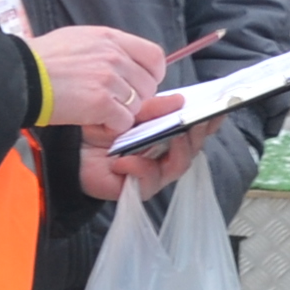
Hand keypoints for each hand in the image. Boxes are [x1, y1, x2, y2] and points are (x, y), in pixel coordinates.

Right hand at [29, 25, 167, 137]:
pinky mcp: (101, 103)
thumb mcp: (78, 39)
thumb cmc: (42, 59)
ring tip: (98, 111)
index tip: (141, 84)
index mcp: (111, 39)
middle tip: (113, 103)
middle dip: (135, 98)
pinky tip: (95, 121)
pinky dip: (112, 127)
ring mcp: (109, 80)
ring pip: (136, 105)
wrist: (21, 75)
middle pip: (148, 85)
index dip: (153, 74)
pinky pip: (123, 121)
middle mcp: (114, 56)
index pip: (154, 56)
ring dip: (120, 113)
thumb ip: (106, 48)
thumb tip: (123, 61)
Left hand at [79, 111, 208, 199]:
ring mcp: (154, 173)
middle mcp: (165, 154)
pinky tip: (124, 159)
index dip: (209, 121)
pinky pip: (149, 180)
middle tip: (197, 121)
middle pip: (193, 148)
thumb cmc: (100, 128)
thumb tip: (180, 100)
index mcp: (166, 133)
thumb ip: (152, 108)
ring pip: (178, 165)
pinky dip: (139, 167)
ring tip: (175, 136)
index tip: (218, 110)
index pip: (194, 128)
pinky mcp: (137, 189)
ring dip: (178, 150)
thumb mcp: (127, 110)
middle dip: (198, 134)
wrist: (71, 148)